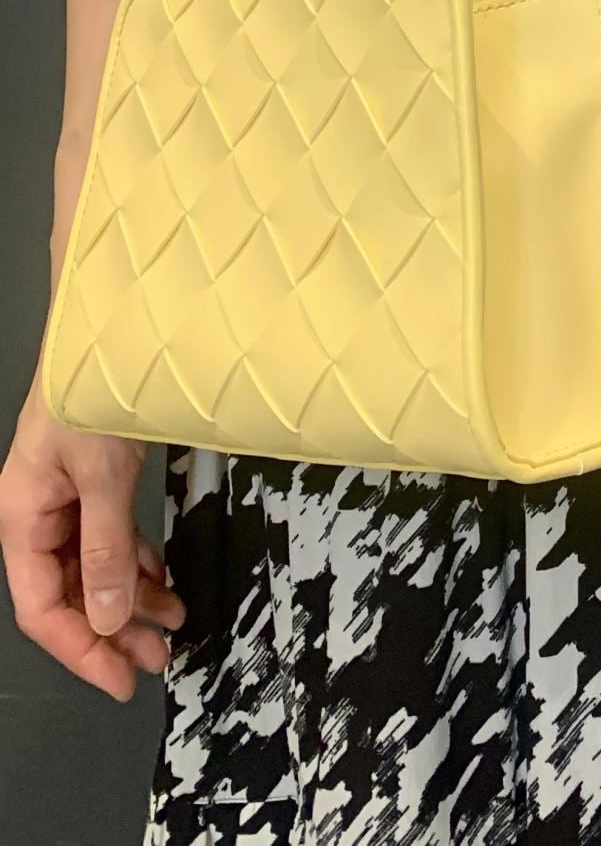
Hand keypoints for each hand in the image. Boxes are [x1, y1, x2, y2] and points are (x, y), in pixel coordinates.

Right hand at [0, 380, 184, 701]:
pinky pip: (110, 538)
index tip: (119, 678)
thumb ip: (106, 548)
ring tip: (171, 622)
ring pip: (93, 568)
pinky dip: (136, 561)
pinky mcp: (94, 481)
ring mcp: (67, 497)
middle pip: (69, 593)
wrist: (111, 328)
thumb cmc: (93, 387)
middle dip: (112, 630)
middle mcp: (40, 512)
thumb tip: (111, 616)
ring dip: (130, 598)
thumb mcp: (102, 475)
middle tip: (154, 658)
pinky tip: (160, 579)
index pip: (42, 607)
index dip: (80, 650)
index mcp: (23, 516)